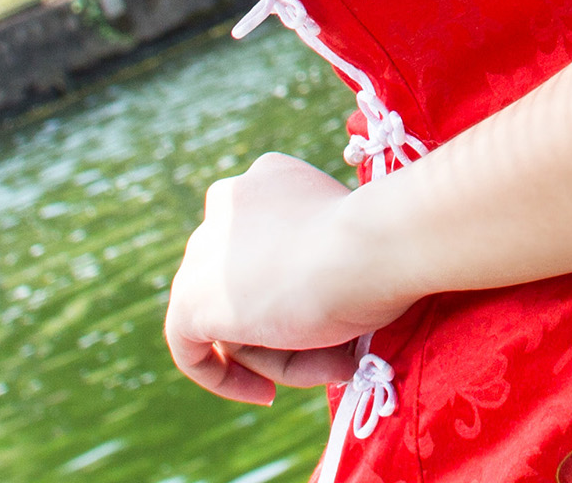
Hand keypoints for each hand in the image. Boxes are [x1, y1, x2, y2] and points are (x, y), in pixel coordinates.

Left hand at [164, 151, 414, 407]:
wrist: (375, 244)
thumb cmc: (381, 243)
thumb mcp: (349, 242)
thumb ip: (317, 263)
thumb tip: (309, 315)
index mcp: (267, 178)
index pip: (267, 249)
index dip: (294, 291)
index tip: (325, 317)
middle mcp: (226, 203)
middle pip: (248, 286)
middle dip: (288, 327)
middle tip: (336, 355)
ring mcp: (204, 250)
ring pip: (234, 320)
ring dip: (282, 354)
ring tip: (336, 362)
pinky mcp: (190, 299)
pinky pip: (195, 350)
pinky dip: (224, 377)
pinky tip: (263, 393)